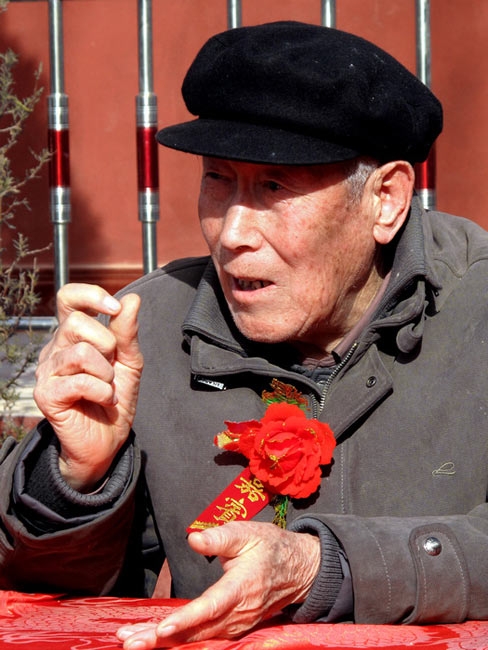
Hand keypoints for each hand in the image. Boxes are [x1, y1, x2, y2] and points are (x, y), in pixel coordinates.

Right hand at [33, 283, 143, 490]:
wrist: (108, 440)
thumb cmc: (115, 397)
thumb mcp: (129, 361)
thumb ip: (127, 332)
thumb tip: (131, 299)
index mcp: (73, 335)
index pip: (68, 298)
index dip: (91, 295)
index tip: (114, 308)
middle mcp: (55, 349)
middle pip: (76, 322)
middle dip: (107, 344)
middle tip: (111, 368)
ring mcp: (47, 371)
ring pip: (80, 352)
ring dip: (106, 373)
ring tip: (108, 389)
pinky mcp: (46, 394)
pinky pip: (80, 381)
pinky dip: (103, 392)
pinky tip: (104, 401)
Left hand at [116, 521, 319, 647]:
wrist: (298, 569)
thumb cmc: (270, 547)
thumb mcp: (248, 533)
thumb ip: (221, 537)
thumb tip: (195, 540)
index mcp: (242, 587)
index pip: (211, 607)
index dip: (186, 619)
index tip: (162, 628)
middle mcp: (239, 613)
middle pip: (197, 632)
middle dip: (160, 639)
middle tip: (128, 641)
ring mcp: (237, 625)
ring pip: (198, 640)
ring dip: (164, 644)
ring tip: (131, 641)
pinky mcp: (233, 629)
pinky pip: (204, 639)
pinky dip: (179, 642)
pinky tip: (155, 640)